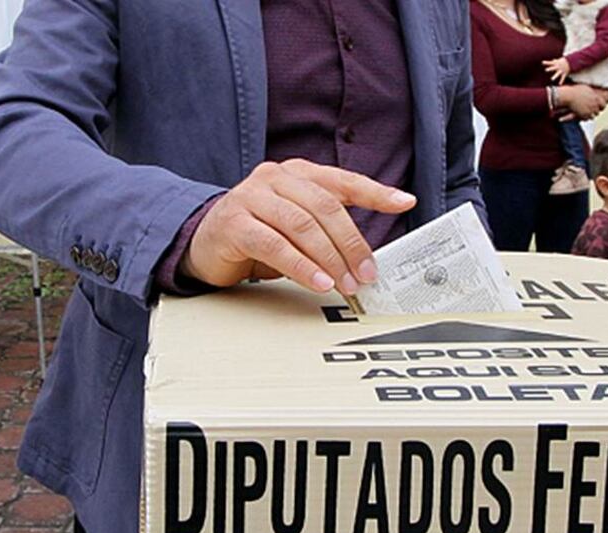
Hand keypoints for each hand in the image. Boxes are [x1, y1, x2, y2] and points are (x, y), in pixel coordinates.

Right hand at [181, 159, 416, 294]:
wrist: (203, 243)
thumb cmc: (257, 235)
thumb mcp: (297, 228)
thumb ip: (326, 231)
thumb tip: (366, 258)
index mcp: (297, 174)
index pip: (343, 181)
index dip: (375, 192)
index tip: (404, 202)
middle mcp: (275, 177)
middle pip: (325, 207)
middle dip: (351, 243)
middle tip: (366, 273)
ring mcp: (252, 196)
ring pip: (302, 225)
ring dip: (329, 259)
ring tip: (344, 283)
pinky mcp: (234, 222)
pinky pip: (275, 244)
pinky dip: (300, 266)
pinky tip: (317, 282)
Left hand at [542, 57, 570, 84]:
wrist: (571, 62)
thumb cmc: (563, 61)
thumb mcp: (559, 60)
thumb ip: (555, 61)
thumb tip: (553, 60)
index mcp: (556, 64)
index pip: (550, 63)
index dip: (546, 62)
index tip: (542, 62)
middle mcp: (558, 67)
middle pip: (553, 68)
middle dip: (550, 69)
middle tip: (546, 70)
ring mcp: (561, 71)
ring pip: (557, 74)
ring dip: (555, 76)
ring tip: (551, 79)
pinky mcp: (564, 73)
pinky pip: (562, 78)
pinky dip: (561, 81)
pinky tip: (559, 84)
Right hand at [556, 84, 607, 121]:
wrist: (569, 96)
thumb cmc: (576, 91)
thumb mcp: (587, 88)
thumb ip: (592, 92)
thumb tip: (594, 92)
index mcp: (596, 98)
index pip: (603, 105)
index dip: (601, 107)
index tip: (598, 107)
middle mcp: (594, 105)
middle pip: (598, 112)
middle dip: (594, 111)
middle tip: (590, 110)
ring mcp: (590, 111)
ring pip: (593, 117)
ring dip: (590, 115)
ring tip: (585, 113)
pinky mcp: (584, 116)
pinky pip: (587, 119)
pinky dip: (585, 118)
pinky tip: (582, 115)